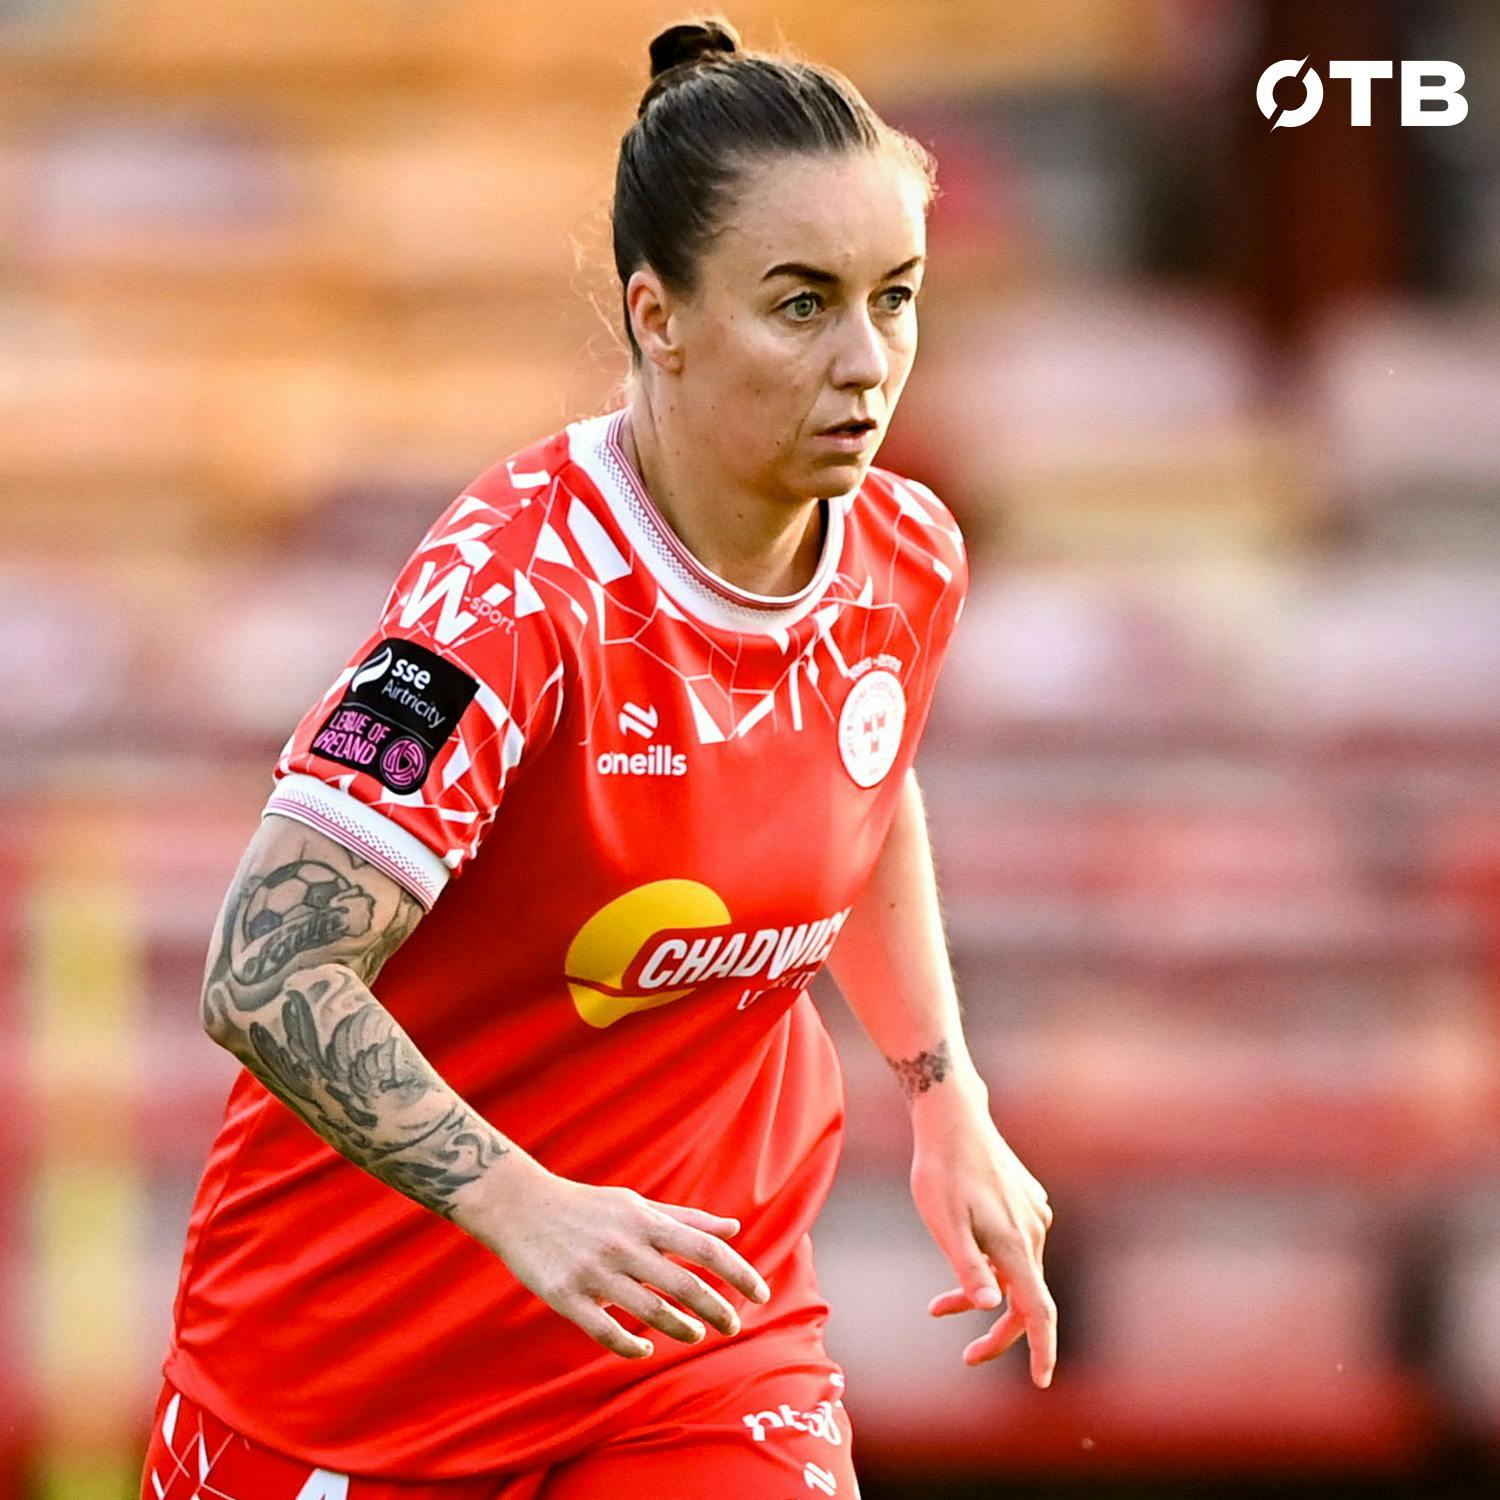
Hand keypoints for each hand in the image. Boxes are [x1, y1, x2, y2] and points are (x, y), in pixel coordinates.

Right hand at [455, 1160, 771, 1359]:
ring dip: (681, 1329)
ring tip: (695, 1334)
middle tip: (734, 1326)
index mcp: (645, 1221)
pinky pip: (606, 1333)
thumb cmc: (589, 1207)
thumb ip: (687, 1220)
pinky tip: (644, 1350)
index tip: (761, 1294)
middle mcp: (624, 1246)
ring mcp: (595, 1273)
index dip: (738, 1273)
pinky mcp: (567, 1298)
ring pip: (651, 1313)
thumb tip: (734, 1228)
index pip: (704, 1249)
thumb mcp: (638, 1205)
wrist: (520, 1206)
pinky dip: (631, 1346)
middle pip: (685, 1286)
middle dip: (717, 1310)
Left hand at [909, 1086, 1055, 1385]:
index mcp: (1015, 1245)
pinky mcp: (1026, 1202)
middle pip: (1026, 1299)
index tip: (1042, 1381)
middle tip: (966, 1357)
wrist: (952, 1116)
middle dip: (998, 1333)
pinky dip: (991, 1267)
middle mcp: (1033, 1232)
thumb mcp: (944, 1224)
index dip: (1042, 1349)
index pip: (1039, 1311)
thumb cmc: (941, 1171)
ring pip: (1016, 1273)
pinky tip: (962, 1253)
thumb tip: (989, 1308)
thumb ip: (968, 1267)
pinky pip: (1014, 1248)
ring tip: (937, 1307)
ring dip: (984, 1295)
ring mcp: (1033, 1215)